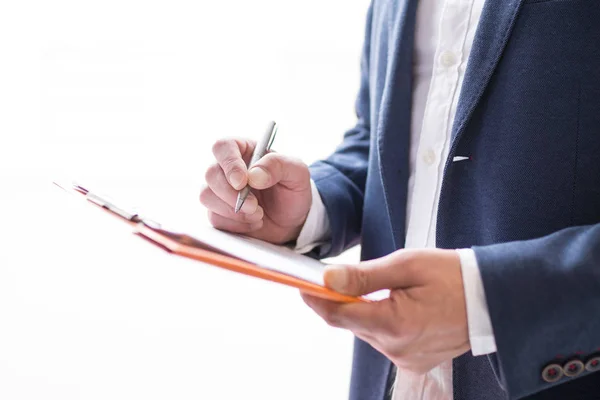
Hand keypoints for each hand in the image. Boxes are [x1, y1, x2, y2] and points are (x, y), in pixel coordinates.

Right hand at [200, 138, 311, 243]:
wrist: (292, 221)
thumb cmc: (293, 190)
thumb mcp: (297, 174)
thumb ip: (278, 166)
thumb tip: (253, 175)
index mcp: (244, 150)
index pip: (223, 146)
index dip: (229, 163)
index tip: (242, 182)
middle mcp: (227, 168)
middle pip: (211, 174)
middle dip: (232, 194)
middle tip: (255, 206)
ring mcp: (219, 190)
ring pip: (207, 196)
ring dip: (234, 211)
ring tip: (259, 215)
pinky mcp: (217, 212)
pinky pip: (214, 218)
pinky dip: (236, 225)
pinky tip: (254, 223)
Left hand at [302, 248, 469, 374]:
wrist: (492, 300)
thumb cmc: (453, 276)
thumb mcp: (407, 265)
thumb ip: (364, 276)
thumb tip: (328, 280)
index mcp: (394, 323)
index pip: (337, 315)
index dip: (316, 299)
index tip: (303, 284)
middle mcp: (396, 348)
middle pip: (350, 322)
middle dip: (342, 300)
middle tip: (342, 276)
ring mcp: (405, 357)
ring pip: (366, 330)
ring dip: (365, 310)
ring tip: (386, 288)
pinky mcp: (413, 360)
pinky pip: (383, 339)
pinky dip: (382, 321)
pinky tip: (399, 305)